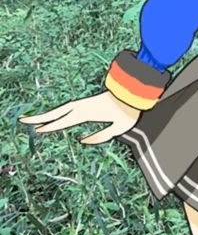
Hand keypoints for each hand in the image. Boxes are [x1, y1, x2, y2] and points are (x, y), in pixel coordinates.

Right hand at [18, 91, 140, 144]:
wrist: (136, 94)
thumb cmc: (129, 112)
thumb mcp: (119, 128)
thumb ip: (100, 136)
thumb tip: (81, 140)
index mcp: (90, 113)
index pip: (66, 120)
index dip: (52, 125)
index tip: (38, 130)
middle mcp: (84, 107)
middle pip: (58, 112)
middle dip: (40, 117)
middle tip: (23, 121)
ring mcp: (85, 103)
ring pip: (61, 109)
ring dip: (46, 114)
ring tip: (32, 119)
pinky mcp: (88, 102)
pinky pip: (68, 107)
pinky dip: (57, 111)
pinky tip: (52, 115)